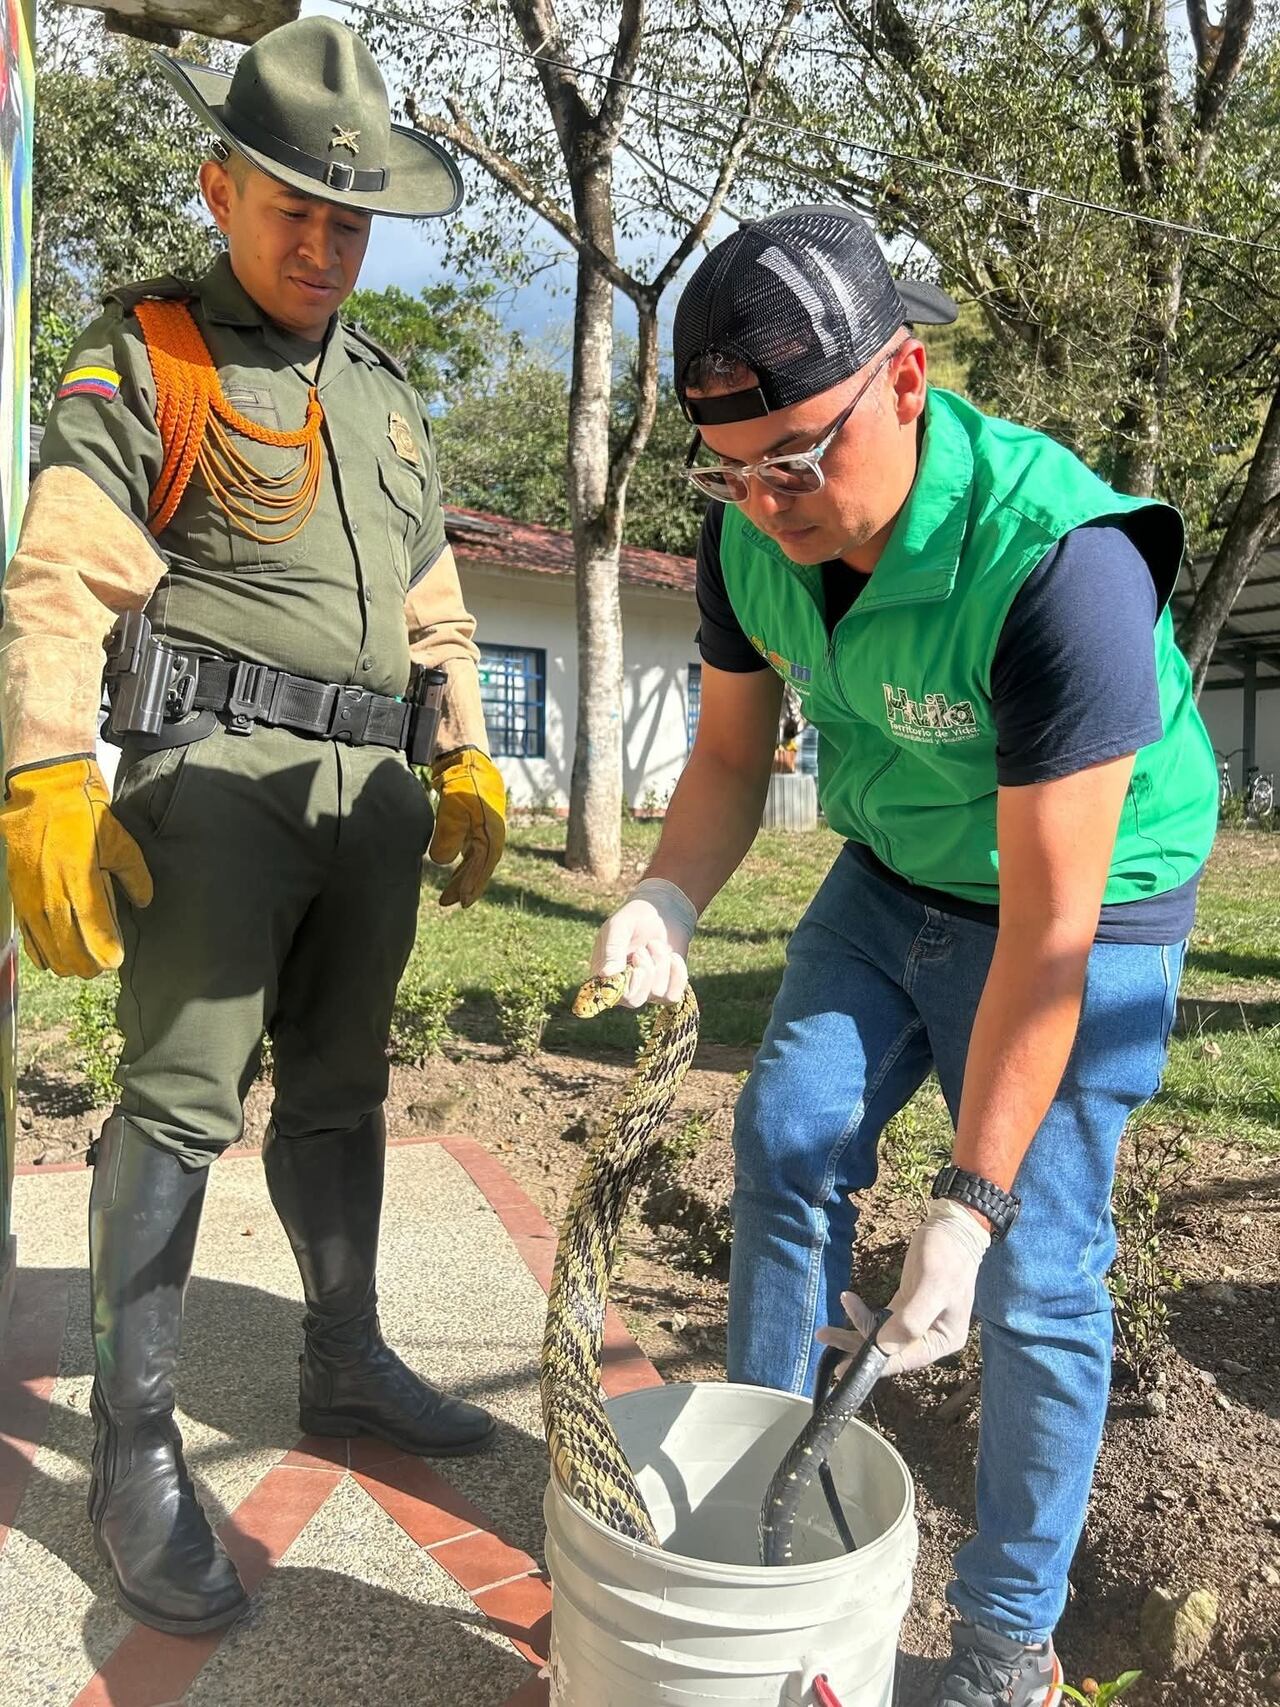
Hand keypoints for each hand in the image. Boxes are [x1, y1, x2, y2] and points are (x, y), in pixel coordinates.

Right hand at [0, 757, 151, 977]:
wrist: (42, 793)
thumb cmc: (84, 815)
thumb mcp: (121, 842)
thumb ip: (135, 877)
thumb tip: (143, 902)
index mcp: (81, 885)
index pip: (95, 938)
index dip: (106, 956)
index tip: (117, 960)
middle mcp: (53, 898)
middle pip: (70, 952)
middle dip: (88, 965)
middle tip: (102, 965)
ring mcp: (32, 899)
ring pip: (47, 949)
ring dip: (65, 962)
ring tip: (81, 965)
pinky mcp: (18, 895)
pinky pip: (28, 935)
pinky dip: (40, 951)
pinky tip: (51, 960)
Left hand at [428, 747, 505, 906]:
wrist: (467, 757)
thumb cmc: (463, 782)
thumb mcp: (453, 809)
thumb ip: (448, 837)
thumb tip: (442, 861)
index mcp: (492, 832)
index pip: (482, 865)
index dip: (473, 884)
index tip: (462, 902)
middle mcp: (491, 833)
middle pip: (480, 865)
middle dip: (466, 885)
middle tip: (450, 903)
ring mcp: (484, 827)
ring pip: (475, 858)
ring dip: (464, 875)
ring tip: (449, 893)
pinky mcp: (476, 821)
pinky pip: (471, 847)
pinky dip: (463, 860)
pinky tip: (454, 868)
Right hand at [589, 877, 697, 1007]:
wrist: (664, 911)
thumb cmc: (636, 916)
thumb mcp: (620, 925)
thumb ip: (612, 948)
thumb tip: (605, 974)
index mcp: (605, 973)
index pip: (609, 995)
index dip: (624, 985)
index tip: (635, 965)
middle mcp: (624, 986)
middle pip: (633, 1001)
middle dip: (645, 973)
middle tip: (642, 950)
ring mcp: (646, 990)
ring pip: (656, 993)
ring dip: (659, 963)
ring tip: (655, 944)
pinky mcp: (666, 989)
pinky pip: (673, 996)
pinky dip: (677, 974)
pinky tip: (673, 956)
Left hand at [816, 1198, 990, 1375]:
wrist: (952, 1227)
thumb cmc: (947, 1255)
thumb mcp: (932, 1286)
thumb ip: (911, 1320)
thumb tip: (884, 1347)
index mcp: (942, 1340)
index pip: (905, 1360)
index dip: (875, 1364)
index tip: (845, 1367)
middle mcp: (930, 1337)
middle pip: (889, 1350)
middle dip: (857, 1347)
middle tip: (826, 1338)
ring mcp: (917, 1322)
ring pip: (881, 1336)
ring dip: (855, 1332)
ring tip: (825, 1331)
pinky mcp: (905, 1305)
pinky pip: (880, 1319)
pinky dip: (863, 1315)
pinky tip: (848, 1302)